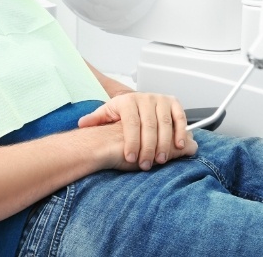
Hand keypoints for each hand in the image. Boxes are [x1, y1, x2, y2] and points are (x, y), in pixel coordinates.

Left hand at [78, 92, 194, 170]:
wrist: (136, 102)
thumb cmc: (122, 111)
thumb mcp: (107, 113)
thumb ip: (96, 119)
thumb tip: (82, 124)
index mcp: (127, 100)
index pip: (131, 123)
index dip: (131, 142)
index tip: (130, 158)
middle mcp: (145, 98)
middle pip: (149, 125)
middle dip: (148, 147)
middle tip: (146, 164)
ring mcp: (160, 99)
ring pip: (165, 123)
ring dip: (164, 143)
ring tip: (160, 160)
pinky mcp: (173, 103)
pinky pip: (180, 117)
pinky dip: (181, 132)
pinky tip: (179, 147)